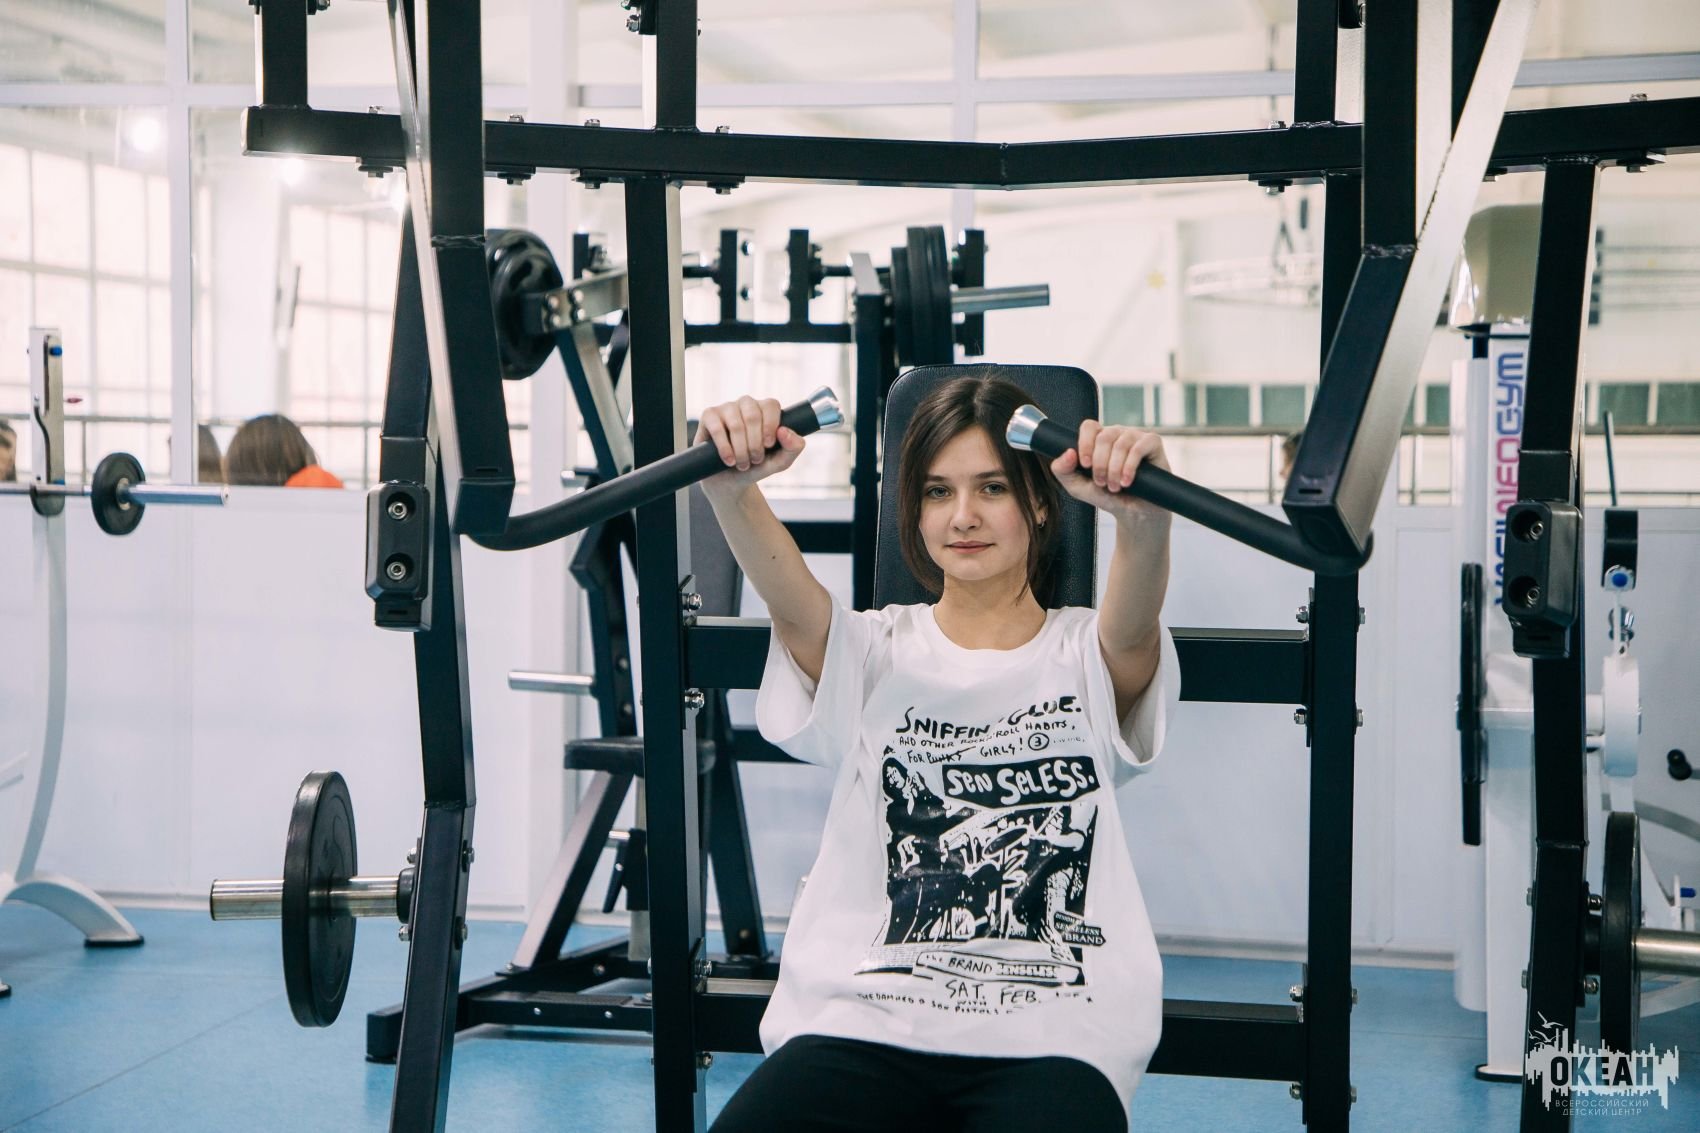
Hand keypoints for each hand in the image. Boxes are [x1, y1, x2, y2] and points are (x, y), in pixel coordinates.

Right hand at [694, 396, 805, 497]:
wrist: (730, 480)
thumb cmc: (756, 466)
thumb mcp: (780, 462)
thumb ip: (793, 448)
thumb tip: (784, 431)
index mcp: (765, 409)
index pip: (771, 405)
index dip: (770, 426)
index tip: (769, 446)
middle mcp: (746, 404)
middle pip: (753, 416)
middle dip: (755, 444)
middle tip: (755, 460)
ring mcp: (727, 408)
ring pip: (736, 424)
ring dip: (741, 449)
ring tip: (742, 464)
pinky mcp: (709, 416)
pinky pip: (717, 428)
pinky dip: (725, 448)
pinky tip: (729, 460)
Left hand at [1049, 420, 1170, 521]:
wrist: (1134, 513)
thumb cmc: (1107, 496)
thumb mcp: (1077, 487)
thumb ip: (1062, 471)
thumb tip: (1068, 452)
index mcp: (1099, 439)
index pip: (1089, 426)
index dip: (1085, 443)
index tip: (1085, 465)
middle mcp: (1117, 434)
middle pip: (1104, 436)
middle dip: (1100, 464)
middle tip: (1102, 483)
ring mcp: (1136, 436)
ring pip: (1121, 443)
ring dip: (1115, 469)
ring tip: (1115, 487)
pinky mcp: (1153, 443)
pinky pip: (1139, 448)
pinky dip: (1129, 467)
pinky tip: (1127, 481)